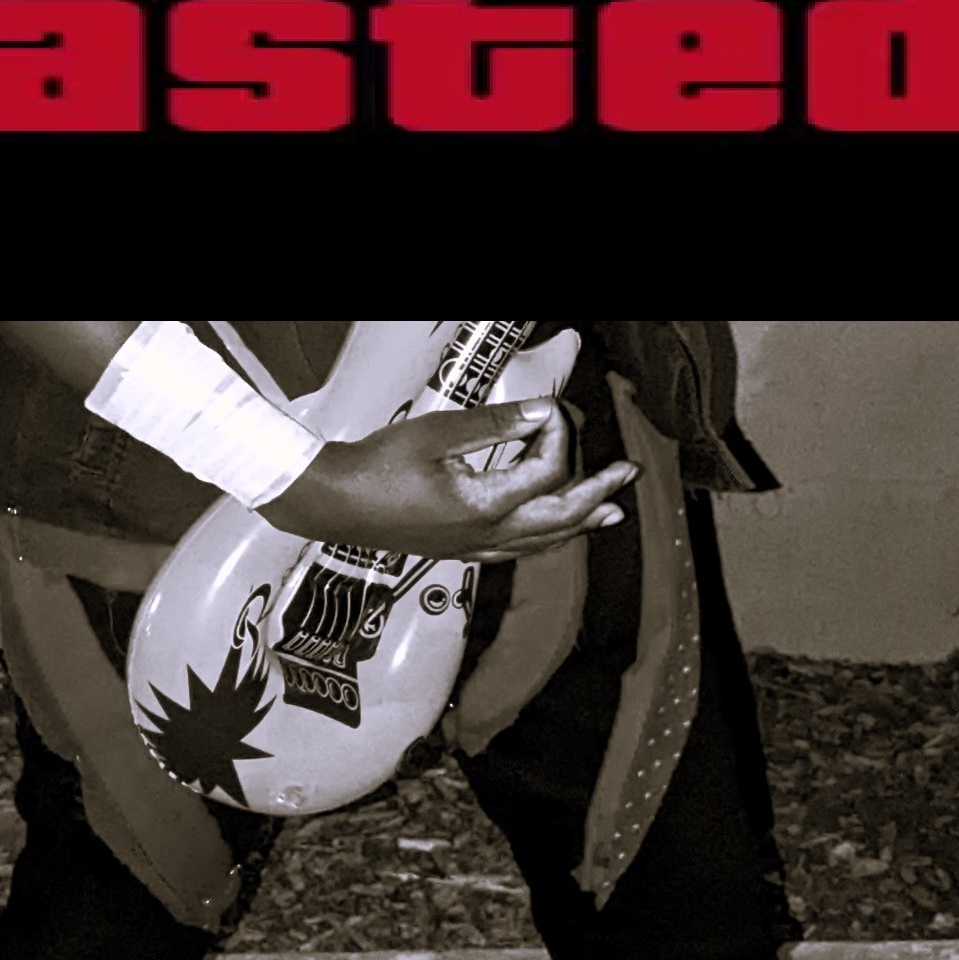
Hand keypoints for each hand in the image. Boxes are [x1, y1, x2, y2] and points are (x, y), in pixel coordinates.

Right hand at [261, 399, 636, 561]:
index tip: (552, 409)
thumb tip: (541, 412)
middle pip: (561, 517)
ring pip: (544, 542)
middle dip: (597, 492)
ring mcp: (473, 547)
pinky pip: (518, 550)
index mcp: (483, 505)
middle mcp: (486, 534)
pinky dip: (547, 539)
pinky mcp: (460, 549)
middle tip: (626, 475)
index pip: (545, 470)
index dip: (557, 434)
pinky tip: (551, 534)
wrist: (332, 502)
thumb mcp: (437, 434)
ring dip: (581, 523)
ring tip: (609, 513)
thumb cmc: (375, 467)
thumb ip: (494, 424)